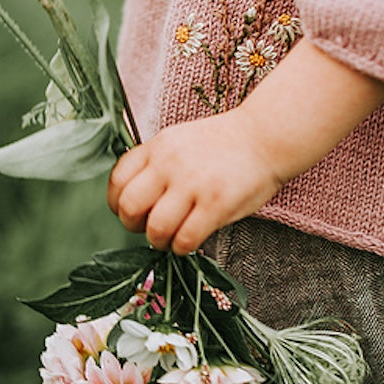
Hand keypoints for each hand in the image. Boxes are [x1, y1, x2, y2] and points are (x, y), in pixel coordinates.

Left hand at [107, 110, 283, 254]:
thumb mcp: (181, 141)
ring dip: (159, 241)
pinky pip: (185, 239)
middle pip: (129, 207)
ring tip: (172, 239)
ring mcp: (192, 184)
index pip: (117, 180)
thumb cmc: (225, 144)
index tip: (131, 212)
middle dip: (134, 226)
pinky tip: (192, 242)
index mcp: (158, 146)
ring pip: (155, 228)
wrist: (266, 136)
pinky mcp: (216, 204)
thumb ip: (157, 164)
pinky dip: (183, 248)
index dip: (117, 203)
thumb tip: (137, 201)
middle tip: (150, 229)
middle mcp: (169, 163)